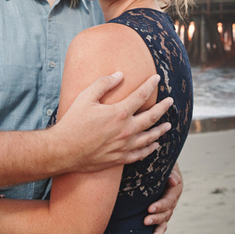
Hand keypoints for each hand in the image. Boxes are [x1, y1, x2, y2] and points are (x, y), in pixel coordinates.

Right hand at [53, 72, 172, 172]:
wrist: (63, 150)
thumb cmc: (73, 122)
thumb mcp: (85, 97)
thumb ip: (103, 84)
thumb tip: (119, 75)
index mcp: (119, 113)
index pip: (141, 96)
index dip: (150, 85)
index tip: (157, 78)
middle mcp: (126, 130)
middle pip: (152, 117)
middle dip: (163, 107)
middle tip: (171, 101)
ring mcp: (124, 146)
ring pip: (150, 137)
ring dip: (160, 130)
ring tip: (168, 125)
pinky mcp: (119, 158)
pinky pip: (140, 154)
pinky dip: (150, 149)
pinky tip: (154, 146)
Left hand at [145, 163, 182, 233]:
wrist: (162, 167)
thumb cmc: (163, 166)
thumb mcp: (168, 167)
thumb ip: (171, 173)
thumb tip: (173, 181)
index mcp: (175, 190)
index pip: (168, 200)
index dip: (160, 205)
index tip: (150, 208)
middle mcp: (172, 201)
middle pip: (167, 213)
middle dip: (156, 218)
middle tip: (145, 220)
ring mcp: (167, 208)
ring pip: (165, 220)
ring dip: (157, 228)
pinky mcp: (162, 213)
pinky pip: (162, 225)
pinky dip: (159, 233)